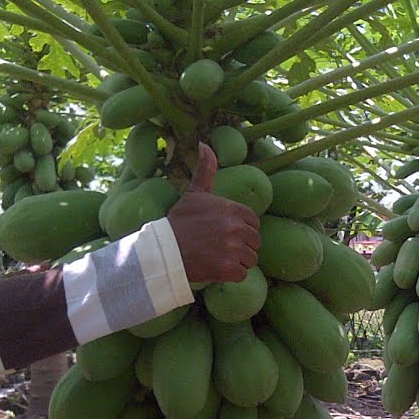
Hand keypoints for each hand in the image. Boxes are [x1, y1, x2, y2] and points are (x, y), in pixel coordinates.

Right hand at [165, 144, 259, 284]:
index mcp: (234, 210)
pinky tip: (216, 268)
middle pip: (254, 243)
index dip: (242, 230)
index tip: (225, 233)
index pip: (254, 223)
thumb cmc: (180, 222)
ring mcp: (233, 249)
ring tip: (218, 257)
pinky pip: (242, 274)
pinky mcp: (228, 269)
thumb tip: (204, 144)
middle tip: (220, 247)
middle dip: (241, 247)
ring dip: (237, 261)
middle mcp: (236, 228)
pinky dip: (231, 275)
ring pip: (250, 259)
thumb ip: (206, 170)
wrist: (164, 250)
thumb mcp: (194, 193)